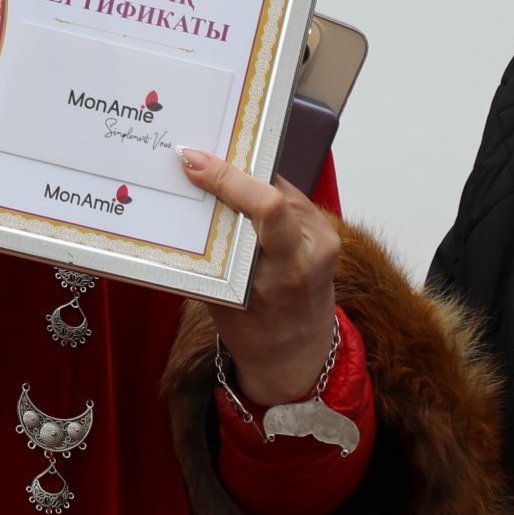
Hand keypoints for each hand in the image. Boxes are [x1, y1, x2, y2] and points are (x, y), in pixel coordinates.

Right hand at [179, 148, 341, 405]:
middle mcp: (315, 248)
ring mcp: (325, 237)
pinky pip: (285, 196)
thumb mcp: (223, 300)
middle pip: (273, 188)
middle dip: (231, 169)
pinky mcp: (324, 230)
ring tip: (209, 171)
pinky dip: (256, 191)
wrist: (298, 357)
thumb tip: (188, 203)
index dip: (227, 177)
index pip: (267, 206)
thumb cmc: (255, 336)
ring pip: (279, 186)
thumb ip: (214, 254)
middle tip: (194, 158)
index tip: (192, 161)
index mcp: (290, 270)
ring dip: (243, 178)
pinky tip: (232, 188)